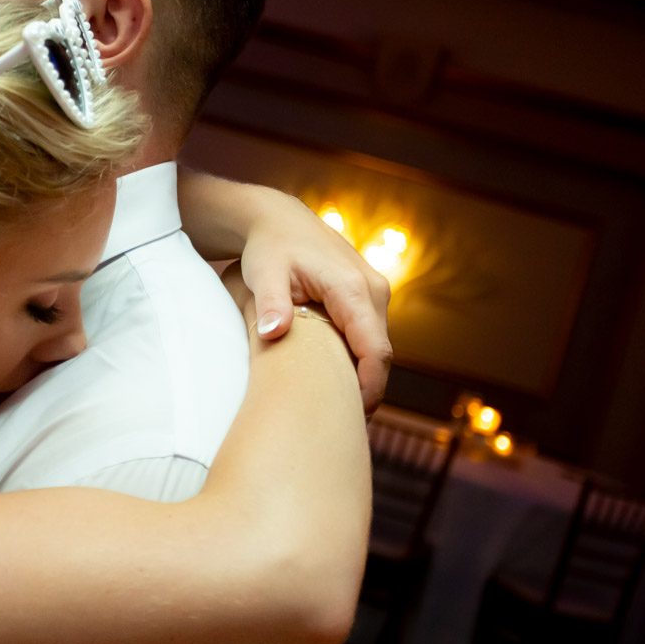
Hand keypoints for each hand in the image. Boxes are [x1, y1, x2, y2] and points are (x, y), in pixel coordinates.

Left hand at [238, 194, 391, 413]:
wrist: (278, 219)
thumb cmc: (268, 248)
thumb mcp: (263, 273)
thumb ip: (270, 303)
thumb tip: (273, 334)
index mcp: (353, 288)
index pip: (375, 351)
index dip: (368, 388)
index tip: (352, 418)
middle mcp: (373, 290)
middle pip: (381, 354)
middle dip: (366, 390)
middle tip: (339, 424)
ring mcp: (374, 292)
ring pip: (377, 347)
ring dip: (361, 375)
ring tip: (335, 409)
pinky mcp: (368, 296)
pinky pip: (370, 335)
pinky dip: (357, 359)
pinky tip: (332, 380)